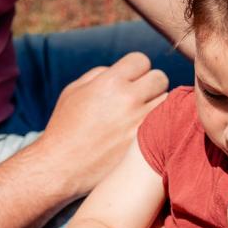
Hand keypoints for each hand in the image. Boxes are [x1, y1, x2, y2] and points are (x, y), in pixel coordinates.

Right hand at [36, 52, 168, 199]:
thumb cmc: (65, 128)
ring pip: (167, 101)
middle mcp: (127, 98)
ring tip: (140, 116)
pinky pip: (166, 124)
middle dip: (150, 85)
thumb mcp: (74, 91)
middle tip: (139, 98)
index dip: (136, 70)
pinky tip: (147, 130)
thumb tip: (125, 71)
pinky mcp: (145, 143)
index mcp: (109, 82)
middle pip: (160, 77)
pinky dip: (159, 125)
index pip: (141, 60)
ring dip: (157, 105)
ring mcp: (139, 121)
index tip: (131, 81)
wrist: (60, 168)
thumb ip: (100, 74)